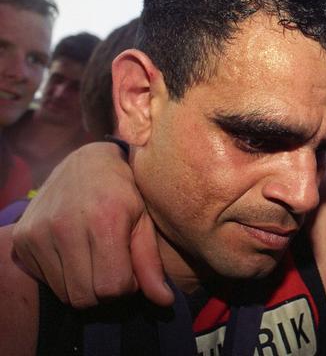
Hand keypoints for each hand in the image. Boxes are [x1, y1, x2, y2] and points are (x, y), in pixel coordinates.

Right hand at [12, 142, 172, 307]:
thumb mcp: (144, 221)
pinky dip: (63, 276)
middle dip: (105, 290)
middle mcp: (66, 226)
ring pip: (65, 293)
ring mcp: (39, 233)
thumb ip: (151, 263)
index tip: (130, 268)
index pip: (113, 287)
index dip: (127, 286)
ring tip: (95, 258)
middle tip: (113, 266)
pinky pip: (46, 280)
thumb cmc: (124, 192)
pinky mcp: (21, 239)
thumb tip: (165, 302)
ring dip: (84, 285)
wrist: (86, 162)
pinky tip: (74, 252)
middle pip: (87, 297)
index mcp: (104, 220)